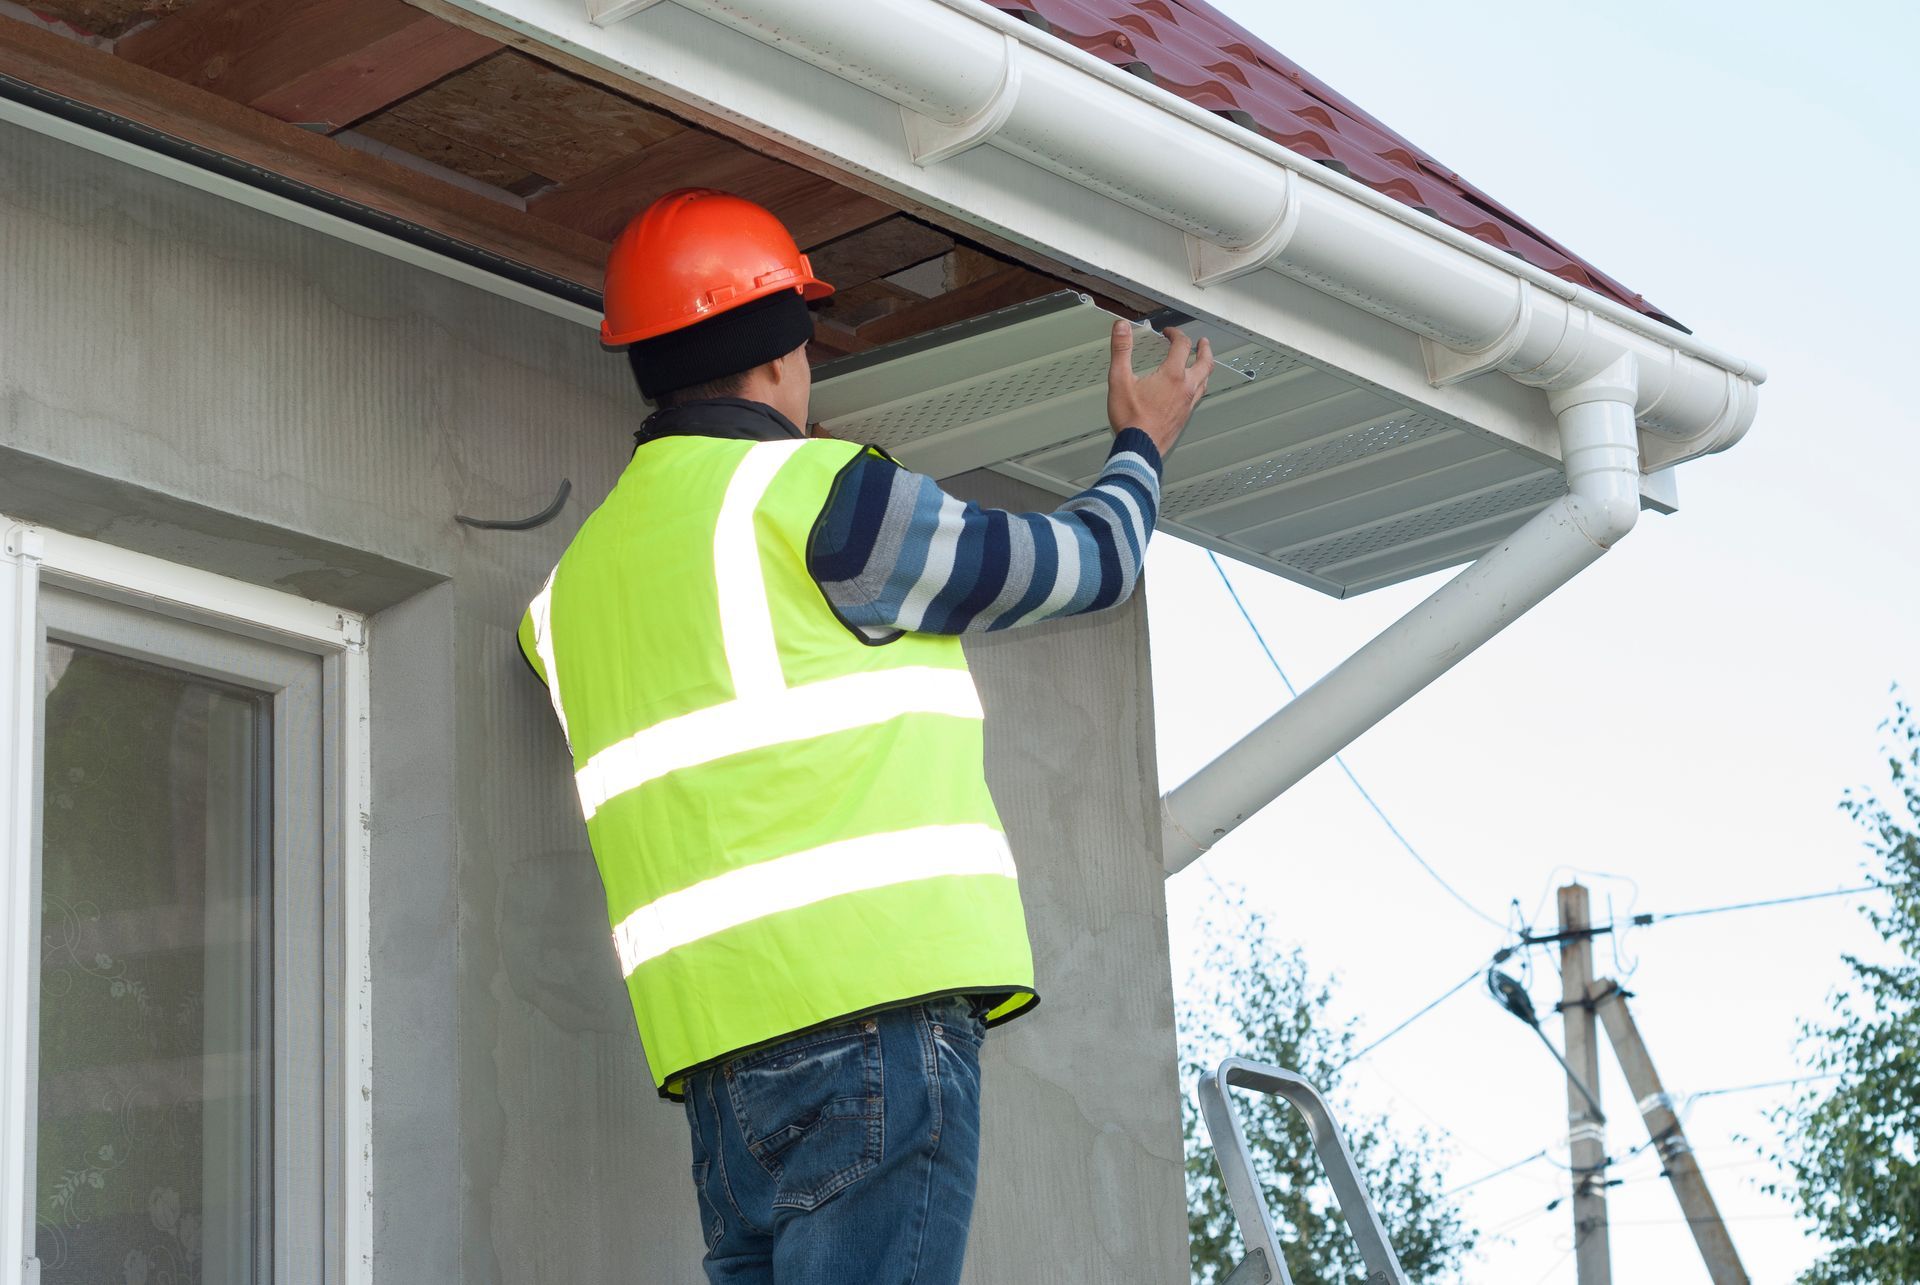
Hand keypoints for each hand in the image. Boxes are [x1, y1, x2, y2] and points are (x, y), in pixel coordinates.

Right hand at [1106, 320, 1212, 455]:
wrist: (1139, 447)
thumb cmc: (1131, 419)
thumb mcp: (1120, 380)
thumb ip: (1121, 350)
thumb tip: (1122, 328)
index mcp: (1172, 375)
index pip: (1182, 345)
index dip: (1176, 334)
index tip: (1169, 333)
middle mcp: (1185, 387)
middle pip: (1205, 362)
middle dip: (1204, 349)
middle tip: (1203, 343)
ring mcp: (1188, 403)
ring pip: (1205, 380)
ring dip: (1205, 367)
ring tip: (1202, 363)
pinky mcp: (1185, 416)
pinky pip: (1199, 396)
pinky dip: (1199, 385)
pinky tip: (1192, 389)